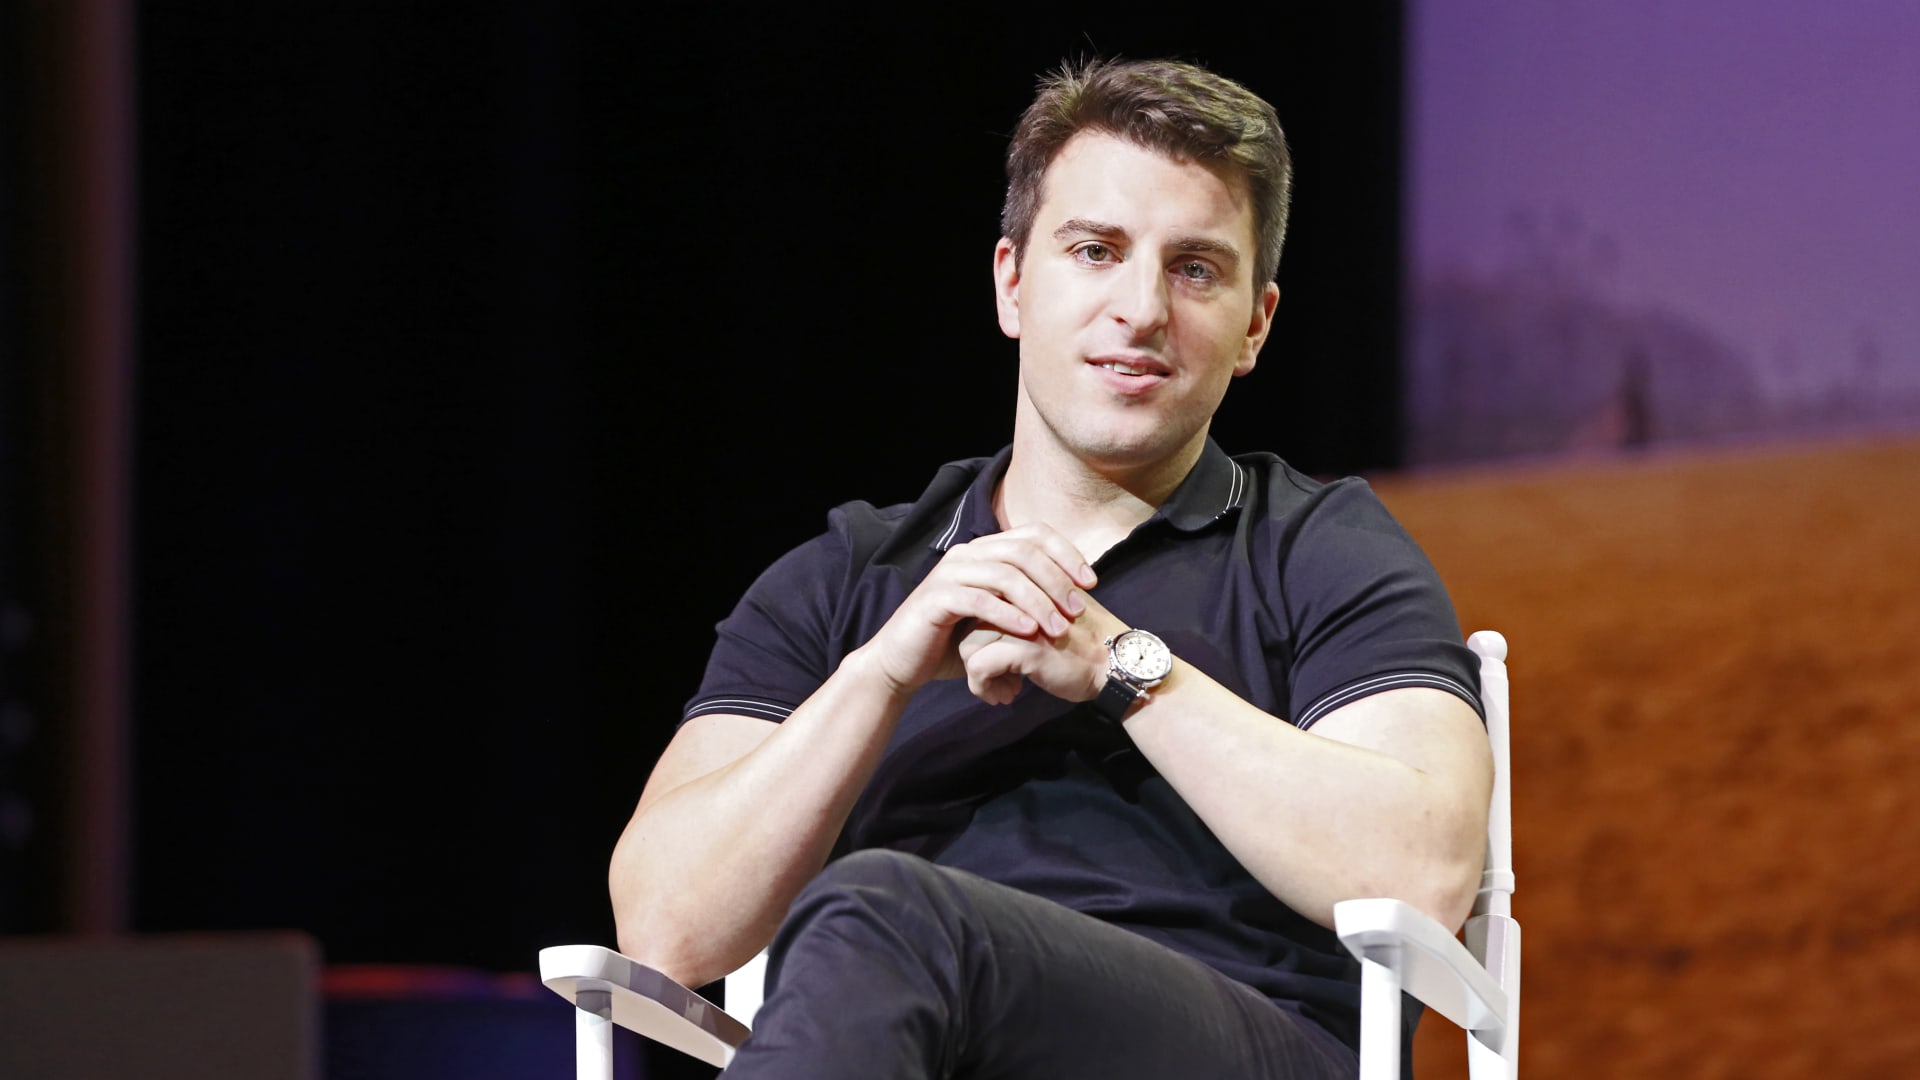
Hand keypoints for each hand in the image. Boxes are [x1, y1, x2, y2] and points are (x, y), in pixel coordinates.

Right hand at [859, 524, 1098, 697]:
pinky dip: (1008, 614)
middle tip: (1078, 610)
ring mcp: (950, 573)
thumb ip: (1027, 601)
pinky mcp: (936, 598)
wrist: (904, 661)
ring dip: (1037, 600)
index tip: (1091, 582)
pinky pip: (979, 599)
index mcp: (986, 550)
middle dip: (1057, 579)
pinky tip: (1029, 631)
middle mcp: (968, 553)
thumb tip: (1075, 598)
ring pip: (1004, 574)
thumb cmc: (955, 640)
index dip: (1066, 554)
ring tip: (1058, 628)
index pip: (1034, 534)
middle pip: (1023, 551)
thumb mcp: (998, 616)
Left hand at [956, 589, 1126, 706]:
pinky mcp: (1023, 647)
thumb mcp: (1048, 615)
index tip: (996, 658)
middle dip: (976, 656)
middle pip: (968, 623)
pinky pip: (979, 666)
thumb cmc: (1083, 645)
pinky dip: (984, 686)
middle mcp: (1019, 596)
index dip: (980, 635)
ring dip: (978, 674)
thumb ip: (1018, 610)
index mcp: (1024, 583)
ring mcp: (1021, 620)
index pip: (979, 604)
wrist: (1115, 665)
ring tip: (1005, 690)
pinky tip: (1008, 696)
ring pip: (968, 645)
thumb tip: (978, 623)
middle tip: (1000, 678)